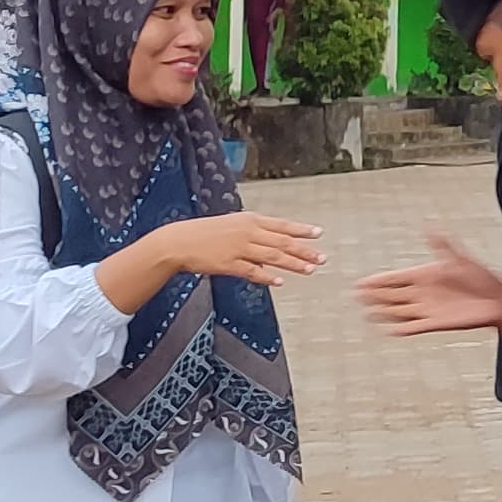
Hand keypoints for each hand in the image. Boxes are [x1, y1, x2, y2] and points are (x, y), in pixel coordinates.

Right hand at [148, 213, 325, 283]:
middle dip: (305, 250)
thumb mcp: (232, 225)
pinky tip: (280, 282)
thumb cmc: (206, 233)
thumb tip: (273, 246)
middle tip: (322, 258)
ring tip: (310, 270)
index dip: (301, 230)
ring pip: (272, 256)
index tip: (319, 233)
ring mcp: (238, 248)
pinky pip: (252, 271)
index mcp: (249, 220)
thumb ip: (254, 233)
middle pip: (282, 242)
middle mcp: (247, 232)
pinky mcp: (228, 264)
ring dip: (293, 264)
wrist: (179, 241)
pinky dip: (267, 277)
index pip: (281, 225)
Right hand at [359, 236, 501, 335]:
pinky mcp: (435, 323)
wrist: (497, 300)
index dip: (380, 280)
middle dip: (375, 294)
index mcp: (427, 276)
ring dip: (383, 311)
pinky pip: (412, 326)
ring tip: (367, 311)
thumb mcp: (461, 259)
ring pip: (398, 311)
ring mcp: (428, 308)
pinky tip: (388, 328)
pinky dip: (400, 327)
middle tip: (357, 294)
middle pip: (393, 295)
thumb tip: (431, 227)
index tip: (362, 282)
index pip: (396, 278)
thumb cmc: (482, 278)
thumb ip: (443, 245)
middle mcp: (424, 293)